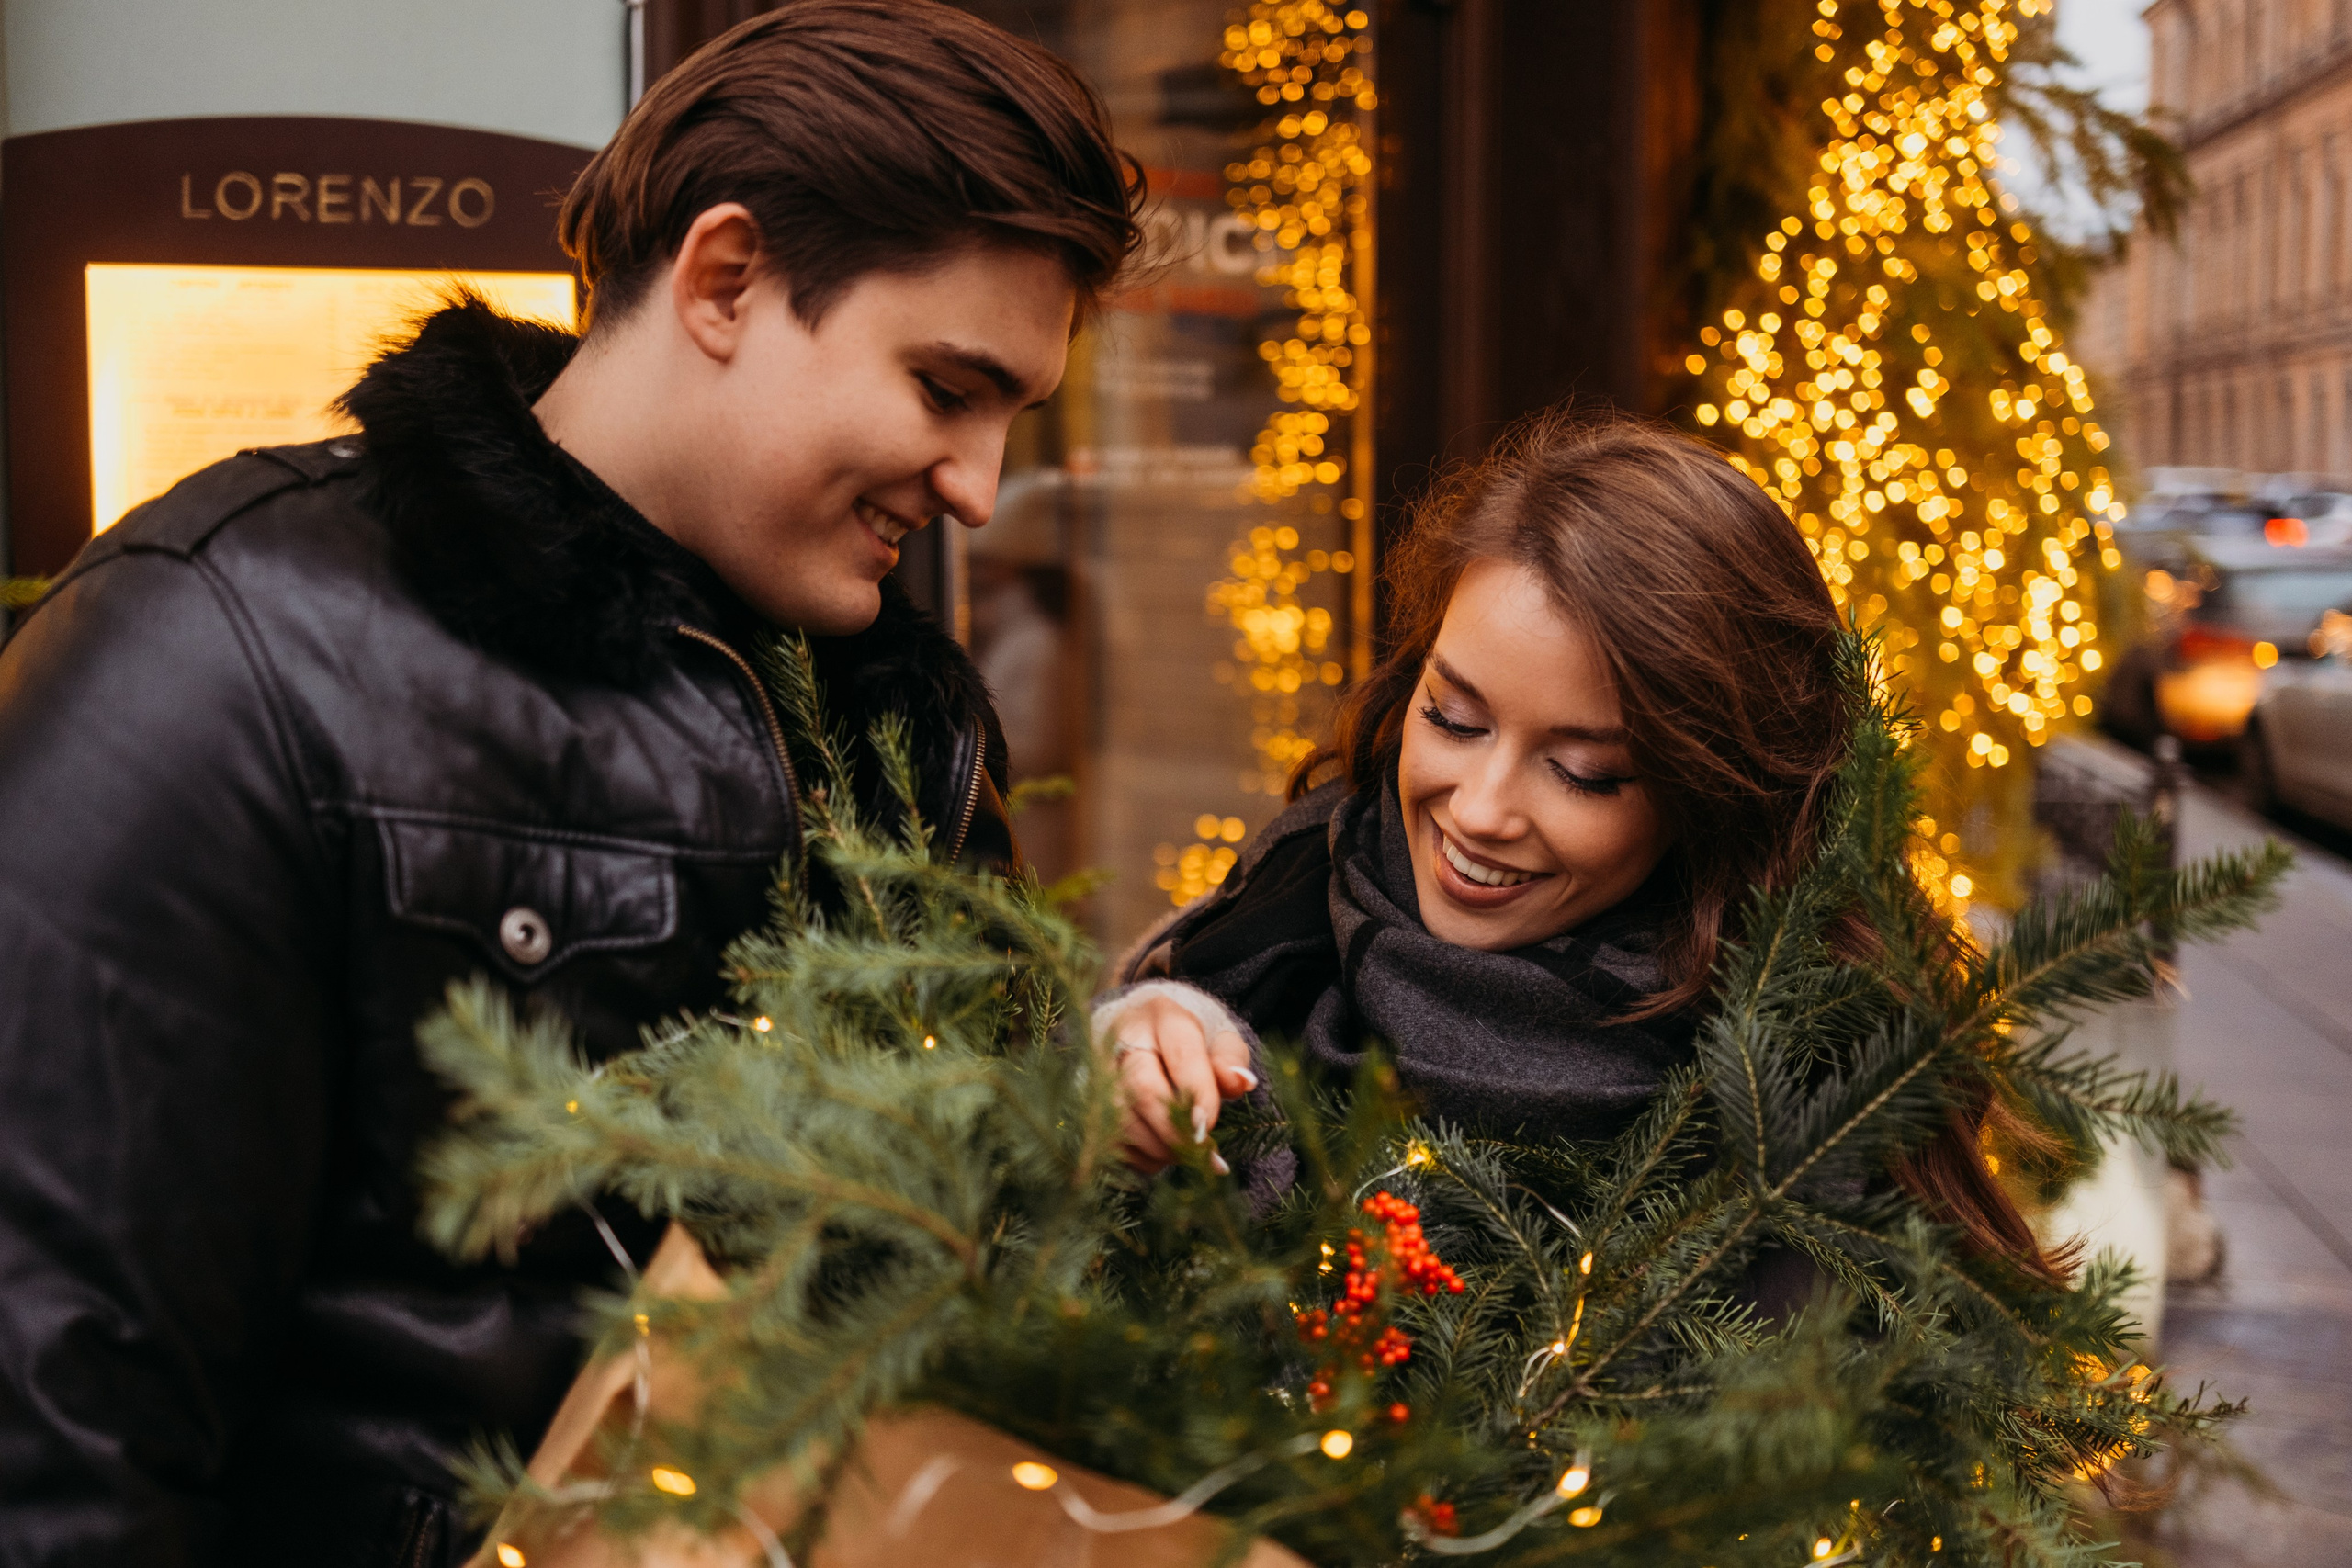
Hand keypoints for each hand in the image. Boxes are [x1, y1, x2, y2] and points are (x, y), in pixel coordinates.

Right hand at [1106, 993, 1257, 1172]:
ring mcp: (1096, 1071)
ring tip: (1185, 1152)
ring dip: (1157, 1148)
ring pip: (1121, 1119)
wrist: (1139, 1036)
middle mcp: (1123, 1040)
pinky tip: (1160, 1153)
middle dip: (1173, 1129)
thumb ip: (1231, 1060)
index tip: (1207, 1126)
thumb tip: (1242, 1082)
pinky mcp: (1085, 1102)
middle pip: (1141, 1087)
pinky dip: (1140, 1157)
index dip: (1197, 1092)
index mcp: (1164, 1016)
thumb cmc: (1189, 1044)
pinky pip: (1110, 1141)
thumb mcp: (1218, 1041)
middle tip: (1199, 1151)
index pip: (1181, 1052)